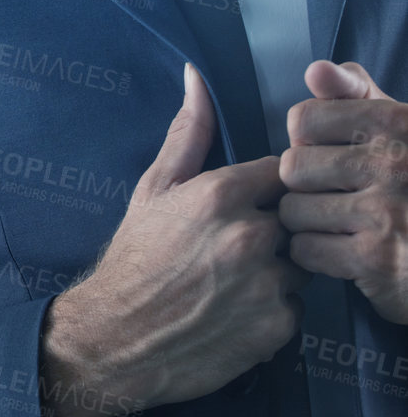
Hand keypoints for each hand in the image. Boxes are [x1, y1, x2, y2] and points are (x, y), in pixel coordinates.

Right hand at [41, 64, 306, 416]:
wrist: (116, 339)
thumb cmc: (134, 258)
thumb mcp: (153, 189)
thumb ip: (187, 134)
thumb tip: (197, 77)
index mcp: (222, 194)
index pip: (282, 171)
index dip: (269, 186)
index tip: (250, 200)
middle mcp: (252, 235)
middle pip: (294, 216)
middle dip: (273, 227)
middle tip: (236, 246)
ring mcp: (268, 283)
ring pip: (300, 262)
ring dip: (278, 268)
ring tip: (236, 279)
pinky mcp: (278, 327)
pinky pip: (295, 306)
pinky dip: (273, 308)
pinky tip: (238, 310)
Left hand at [279, 60, 407, 324]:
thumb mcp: (397, 128)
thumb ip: (354, 93)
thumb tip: (316, 70)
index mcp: (394, 122)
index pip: (303, 120)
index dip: (308, 143)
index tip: (331, 157)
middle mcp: (393, 162)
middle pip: (292, 168)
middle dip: (304, 187)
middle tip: (335, 198)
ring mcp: (385, 211)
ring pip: (293, 211)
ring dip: (307, 224)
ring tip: (339, 225)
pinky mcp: (376, 258)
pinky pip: (304, 249)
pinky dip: (316, 256)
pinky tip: (343, 253)